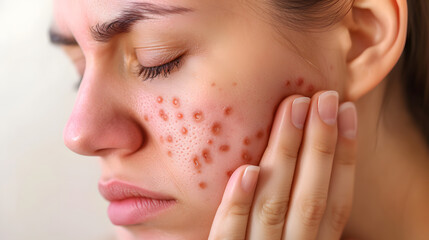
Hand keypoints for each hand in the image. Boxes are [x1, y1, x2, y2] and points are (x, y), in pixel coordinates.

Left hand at [208, 91, 357, 239]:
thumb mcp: (287, 233)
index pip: (337, 201)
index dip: (345, 155)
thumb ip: (293, 203)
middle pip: (311, 198)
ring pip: (273, 206)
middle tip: (324, 96)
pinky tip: (246, 171)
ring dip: (285, 155)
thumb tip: (307, 144)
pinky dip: (239, 204)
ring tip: (292, 107)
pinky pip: (229, 236)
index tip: (347, 110)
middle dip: (320, 144)